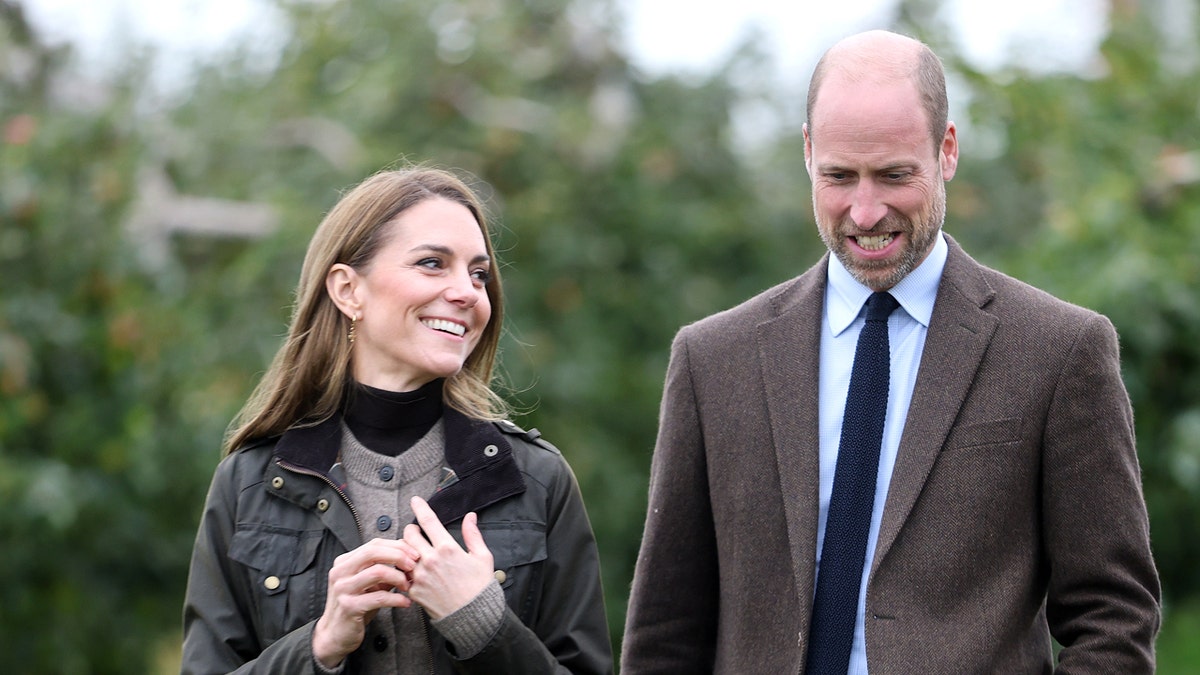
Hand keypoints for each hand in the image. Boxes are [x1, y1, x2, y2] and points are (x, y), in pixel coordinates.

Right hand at [311, 538, 418, 668]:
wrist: (335, 634)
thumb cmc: (355, 606)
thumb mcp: (369, 584)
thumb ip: (384, 569)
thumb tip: (407, 555)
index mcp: (345, 562)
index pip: (374, 544)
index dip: (397, 546)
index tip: (414, 554)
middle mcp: (340, 572)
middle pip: (373, 552)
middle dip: (398, 555)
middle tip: (414, 565)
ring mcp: (343, 589)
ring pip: (377, 572)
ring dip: (398, 577)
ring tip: (408, 586)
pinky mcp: (349, 606)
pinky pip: (379, 598)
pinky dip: (397, 599)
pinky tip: (405, 602)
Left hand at [402, 496, 494, 619]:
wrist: (473, 617)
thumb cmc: (480, 587)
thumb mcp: (482, 557)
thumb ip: (473, 534)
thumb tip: (470, 517)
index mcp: (447, 548)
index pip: (428, 520)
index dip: (420, 507)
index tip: (415, 500)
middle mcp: (430, 560)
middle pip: (409, 534)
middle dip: (411, 529)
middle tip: (416, 531)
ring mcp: (420, 576)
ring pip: (402, 553)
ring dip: (406, 549)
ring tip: (413, 551)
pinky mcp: (414, 590)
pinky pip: (403, 574)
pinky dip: (405, 569)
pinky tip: (413, 570)